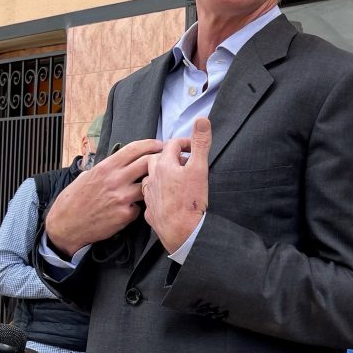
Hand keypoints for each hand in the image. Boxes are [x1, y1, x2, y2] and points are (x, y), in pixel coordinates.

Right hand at [45, 138, 163, 256]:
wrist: (66, 225)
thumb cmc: (75, 199)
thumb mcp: (88, 176)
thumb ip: (107, 167)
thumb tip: (124, 159)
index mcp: (106, 167)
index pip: (134, 149)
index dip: (150, 144)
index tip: (159, 144)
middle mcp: (115, 180)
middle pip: (148, 163)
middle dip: (159, 161)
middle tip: (165, 163)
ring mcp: (122, 198)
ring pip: (149, 185)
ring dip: (151, 186)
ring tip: (152, 188)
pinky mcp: (126, 215)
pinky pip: (141, 207)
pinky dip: (138, 207)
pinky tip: (130, 209)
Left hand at [142, 117, 210, 252]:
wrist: (181, 232)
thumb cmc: (190, 201)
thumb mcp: (200, 168)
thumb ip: (200, 144)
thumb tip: (202, 119)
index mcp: (165, 165)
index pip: (172, 145)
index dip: (185, 143)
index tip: (194, 148)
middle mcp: (153, 178)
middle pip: (157, 159)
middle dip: (170, 157)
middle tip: (185, 162)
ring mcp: (150, 195)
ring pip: (151, 177)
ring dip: (162, 174)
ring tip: (175, 178)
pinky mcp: (150, 211)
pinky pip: (151, 196)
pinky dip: (158, 192)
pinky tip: (167, 197)